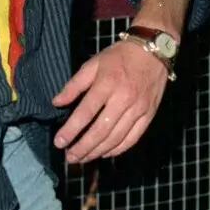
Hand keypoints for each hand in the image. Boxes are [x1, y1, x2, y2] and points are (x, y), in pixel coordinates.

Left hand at [50, 41, 167, 162]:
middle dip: (83, 147)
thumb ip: (74, 85)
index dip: (71, 130)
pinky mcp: (148, 115)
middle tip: (70, 157)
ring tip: (83, 158)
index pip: (85, 113)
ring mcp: (138, 109)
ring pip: (116, 138)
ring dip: (97, 152)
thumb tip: (56, 102)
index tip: (59, 142)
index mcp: (107, 84)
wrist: (153, 51)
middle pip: (101, 130)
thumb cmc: (118, 56)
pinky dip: (117, 149)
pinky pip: (132, 138)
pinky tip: (104, 153)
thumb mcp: (92, 64)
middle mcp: (123, 99)